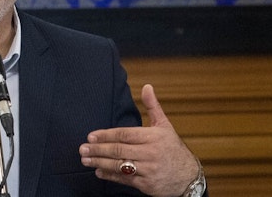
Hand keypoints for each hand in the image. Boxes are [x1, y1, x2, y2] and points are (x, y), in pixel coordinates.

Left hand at [79, 84, 199, 196]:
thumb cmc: (173, 149)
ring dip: (100, 163)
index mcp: (153, 137)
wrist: (189, 177)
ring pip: (120, 166)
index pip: (125, 135)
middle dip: (98, 149)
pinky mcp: (147, 185)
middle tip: (82, 148)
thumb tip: (147, 86)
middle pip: (119, 150)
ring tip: (86, 159)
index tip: (91, 136)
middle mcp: (150, 153)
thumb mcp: (165, 125)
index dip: (106, 135)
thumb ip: (152, 106)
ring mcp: (148, 170)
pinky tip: (99, 171)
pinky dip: (110, 176)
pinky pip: (125, 179)